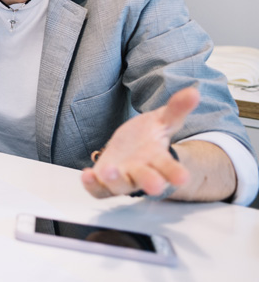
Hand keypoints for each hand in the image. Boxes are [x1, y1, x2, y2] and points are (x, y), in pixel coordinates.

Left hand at [81, 86, 196, 198]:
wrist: (129, 148)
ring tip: (109, 170)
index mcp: (159, 160)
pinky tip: (86, 174)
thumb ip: (176, 109)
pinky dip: (92, 185)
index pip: (170, 168)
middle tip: (153, 185)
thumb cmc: (148, 138)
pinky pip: (98, 189)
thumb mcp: (163, 120)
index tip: (182, 177)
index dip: (175, 173)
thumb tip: (194, 92)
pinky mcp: (104, 182)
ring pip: (120, 186)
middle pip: (147, 180)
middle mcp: (141, 172)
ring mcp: (122, 178)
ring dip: (115, 180)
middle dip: (150, 182)